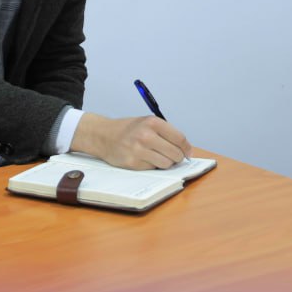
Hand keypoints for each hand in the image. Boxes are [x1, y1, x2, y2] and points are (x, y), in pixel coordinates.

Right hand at [70, 112, 191, 168]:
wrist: (103, 135)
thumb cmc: (128, 130)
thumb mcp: (146, 123)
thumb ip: (166, 133)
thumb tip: (186, 150)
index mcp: (152, 122)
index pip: (179, 138)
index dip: (186, 148)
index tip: (188, 152)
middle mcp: (146, 135)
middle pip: (175, 153)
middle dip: (177, 157)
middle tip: (172, 156)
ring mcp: (138, 150)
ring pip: (166, 164)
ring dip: (165, 163)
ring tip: (156, 156)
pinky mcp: (133, 162)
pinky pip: (153, 168)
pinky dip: (151, 165)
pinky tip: (143, 158)